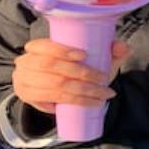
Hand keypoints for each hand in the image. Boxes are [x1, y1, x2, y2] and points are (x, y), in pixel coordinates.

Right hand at [13, 38, 130, 113]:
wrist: (55, 88)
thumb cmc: (74, 67)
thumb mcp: (90, 57)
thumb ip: (109, 50)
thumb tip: (123, 47)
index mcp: (36, 47)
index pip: (44, 45)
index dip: (62, 50)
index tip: (84, 55)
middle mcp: (25, 62)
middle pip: (52, 67)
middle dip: (80, 74)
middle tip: (104, 79)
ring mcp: (24, 82)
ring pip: (55, 87)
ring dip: (82, 92)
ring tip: (103, 95)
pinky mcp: (29, 99)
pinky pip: (51, 102)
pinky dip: (72, 102)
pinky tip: (88, 103)